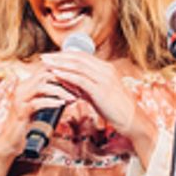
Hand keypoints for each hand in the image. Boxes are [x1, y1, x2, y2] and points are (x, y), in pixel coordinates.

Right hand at [0, 65, 73, 175]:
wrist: (9, 142)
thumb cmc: (26, 125)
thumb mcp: (40, 108)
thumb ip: (50, 98)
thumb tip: (70, 93)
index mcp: (26, 85)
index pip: (46, 70)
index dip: (63, 74)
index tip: (78, 82)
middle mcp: (21, 88)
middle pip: (45, 74)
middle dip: (64, 80)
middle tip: (78, 89)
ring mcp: (19, 99)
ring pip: (42, 86)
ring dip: (60, 91)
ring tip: (72, 98)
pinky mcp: (20, 111)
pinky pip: (37, 102)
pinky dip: (51, 102)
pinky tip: (62, 105)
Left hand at [40, 50, 155, 164]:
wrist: (131, 119)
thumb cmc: (115, 108)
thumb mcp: (96, 93)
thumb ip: (82, 86)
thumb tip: (66, 80)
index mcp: (106, 68)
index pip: (82, 56)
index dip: (65, 55)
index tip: (51, 56)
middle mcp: (105, 70)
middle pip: (78, 58)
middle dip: (59, 57)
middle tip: (43, 56)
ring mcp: (104, 79)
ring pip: (78, 66)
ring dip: (60, 64)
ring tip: (46, 63)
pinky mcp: (101, 90)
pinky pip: (81, 80)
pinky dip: (67, 75)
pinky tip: (56, 74)